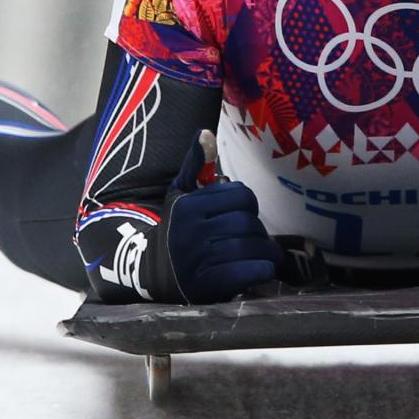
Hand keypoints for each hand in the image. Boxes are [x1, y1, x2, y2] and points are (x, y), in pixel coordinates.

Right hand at [159, 134, 282, 303]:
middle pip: (246, 223)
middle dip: (259, 231)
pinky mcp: (204, 286)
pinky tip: (263, 269)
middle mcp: (191, 231)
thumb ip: (195, 164)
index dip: (250, 204)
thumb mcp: (178, 194)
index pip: (240, 196)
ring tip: (268, 255)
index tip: (246, 213)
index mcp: (189, 206)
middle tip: (259, 238)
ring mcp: (197, 259)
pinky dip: (260, 270)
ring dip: (266, 252)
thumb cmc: (174, 228)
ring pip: (248, 247)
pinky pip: (243, 273)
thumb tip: (205, 133)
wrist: (150, 273)